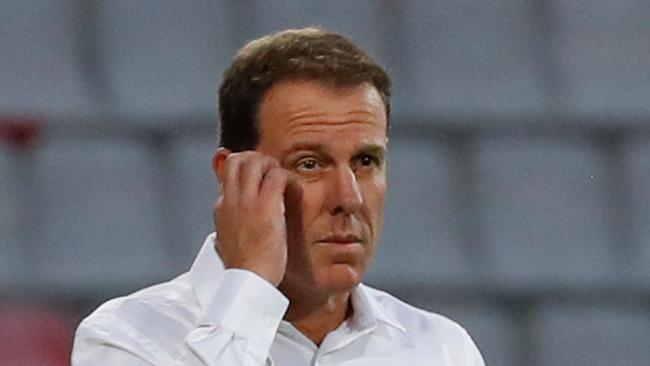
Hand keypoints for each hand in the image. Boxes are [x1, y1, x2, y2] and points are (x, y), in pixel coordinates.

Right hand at [212, 150, 292, 285]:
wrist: (248, 281)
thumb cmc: (246, 268)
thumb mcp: (231, 242)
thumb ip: (234, 225)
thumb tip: (236, 221)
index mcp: (221, 209)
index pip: (227, 175)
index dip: (245, 171)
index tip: (260, 178)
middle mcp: (230, 200)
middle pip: (236, 160)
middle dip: (255, 158)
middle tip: (271, 170)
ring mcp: (246, 202)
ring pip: (255, 161)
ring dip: (271, 164)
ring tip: (282, 178)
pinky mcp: (265, 207)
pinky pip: (277, 176)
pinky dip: (287, 177)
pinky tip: (293, 188)